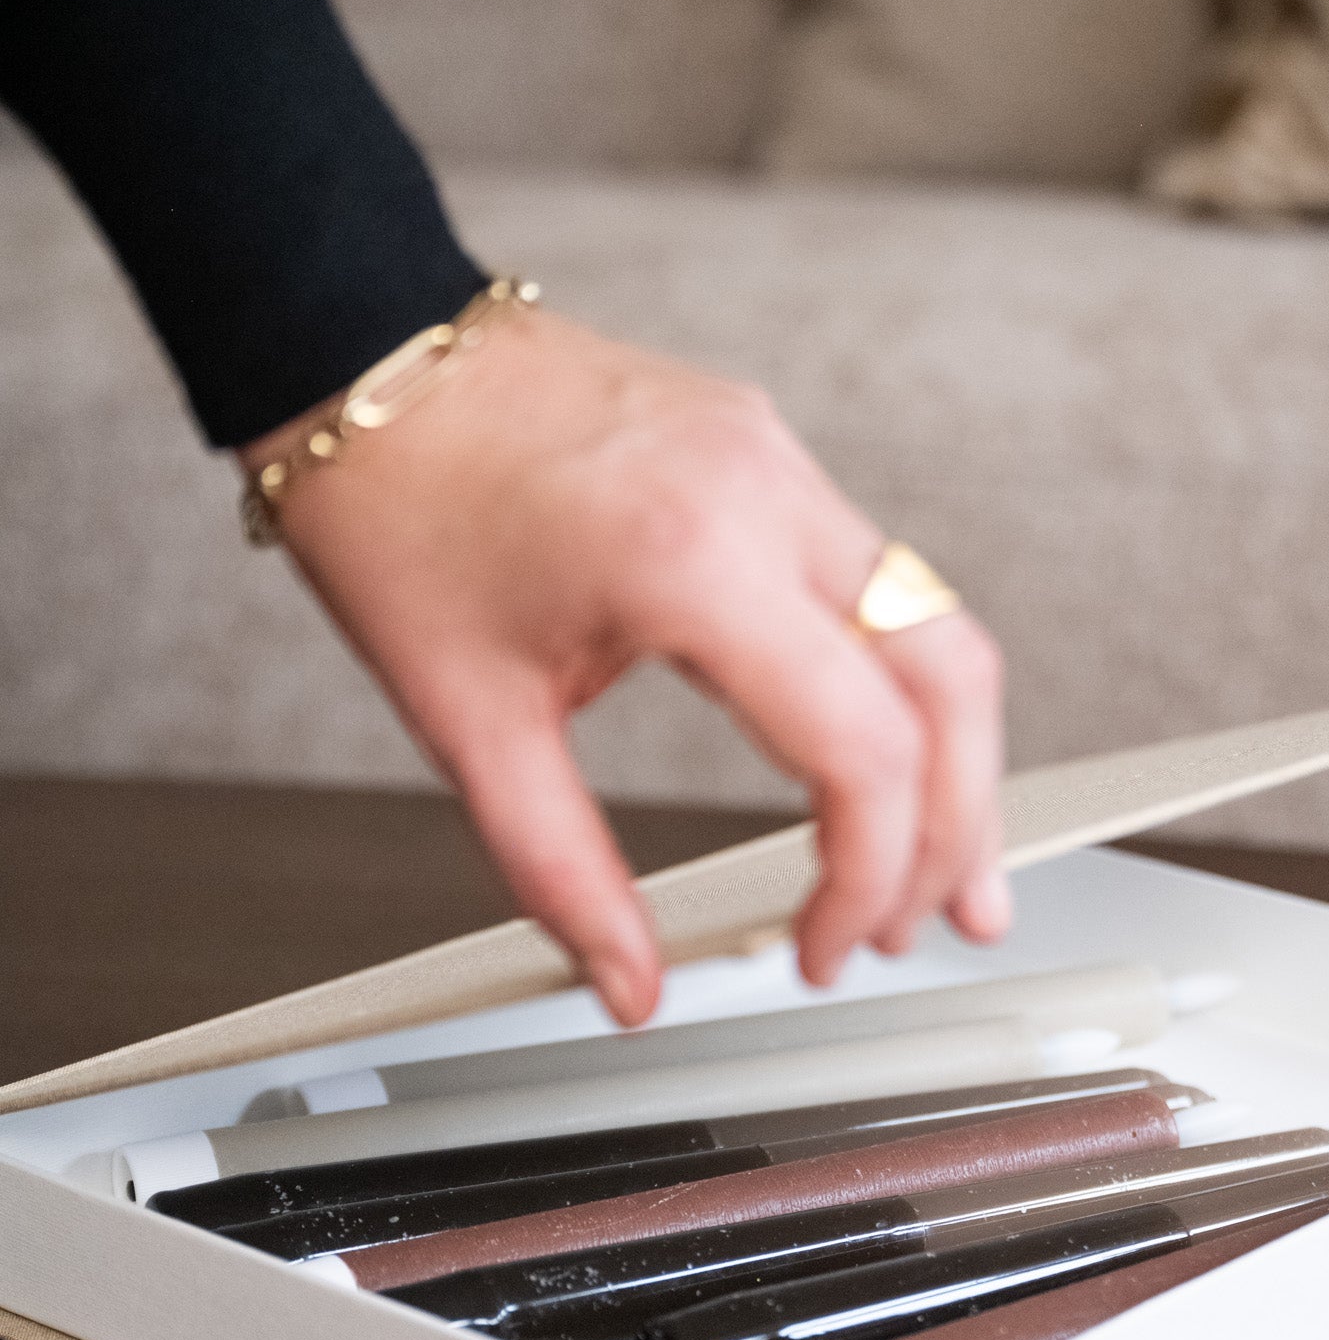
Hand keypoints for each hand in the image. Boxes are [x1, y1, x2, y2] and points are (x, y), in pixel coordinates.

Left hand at [240, 307, 1009, 1024]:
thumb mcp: (467, 722)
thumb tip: (630, 987)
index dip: (868, 877)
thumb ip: (562, 876)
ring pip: (940, 625)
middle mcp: (764, 494)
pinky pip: (885, 581)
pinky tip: (886, 750)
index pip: (863, 748)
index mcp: (688, 561)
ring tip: (942, 860)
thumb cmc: (396, 507)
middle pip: (949, 682)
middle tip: (932, 922)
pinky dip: (906, 683)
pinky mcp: (771, 452)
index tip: (823, 947)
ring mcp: (780, 459)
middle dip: (958, 824)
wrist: (360, 352)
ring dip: (956, 754)